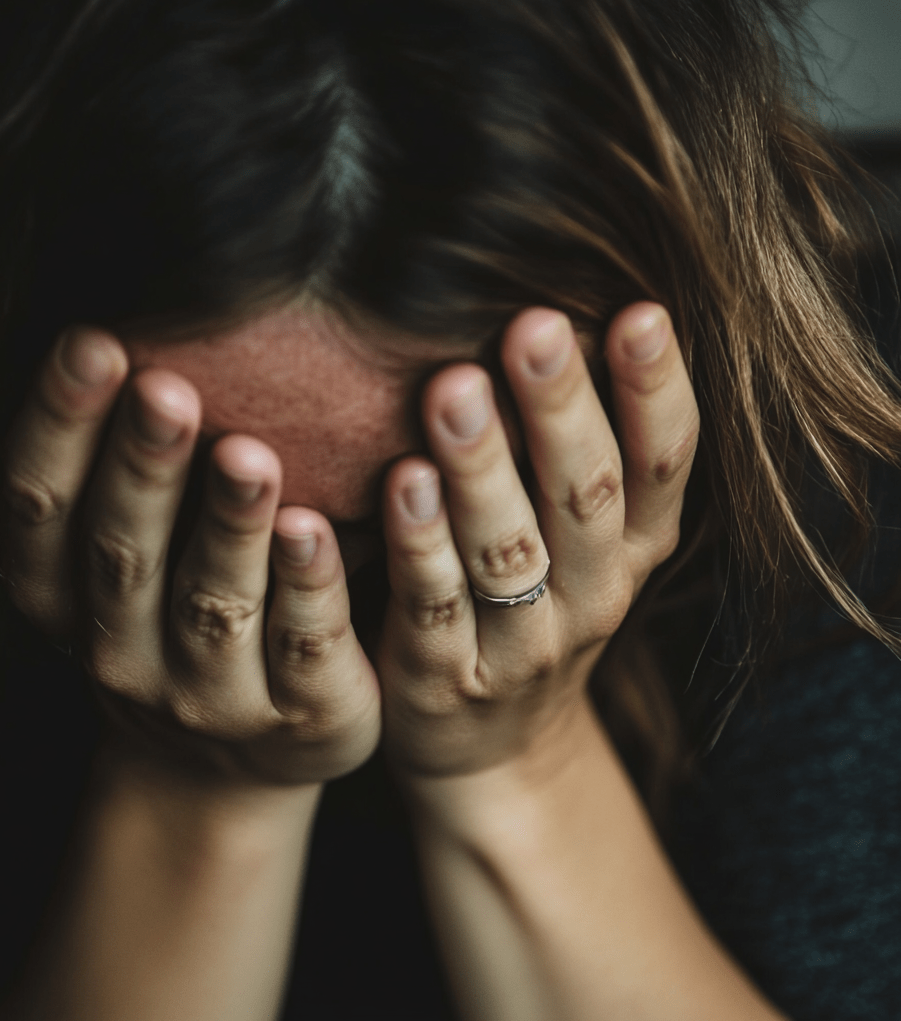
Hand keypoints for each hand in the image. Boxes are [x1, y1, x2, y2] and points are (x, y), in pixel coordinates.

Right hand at [0, 327, 379, 785]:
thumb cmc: (177, 621)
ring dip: (229, 529)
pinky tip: (315, 527)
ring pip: (216, 603)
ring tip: (249, 458)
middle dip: (144, 470)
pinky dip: (307, 586)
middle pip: (124, 553)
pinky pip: (303, 644)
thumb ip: (131, 476)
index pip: (40, 510)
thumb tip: (162, 336)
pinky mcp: (301, 715)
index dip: (59, 428)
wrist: (234, 760)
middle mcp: (122, 651)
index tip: (91, 343)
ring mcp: (211, 694)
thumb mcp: (128, 562)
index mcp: (64, 597)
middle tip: (165, 389)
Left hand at [377, 303, 697, 781]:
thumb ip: (587, 454)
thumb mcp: (586, 543)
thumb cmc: (536, 609)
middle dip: (561, 410)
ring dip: (483, 471)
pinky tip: (400, 480)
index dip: (656, 394)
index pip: (664, 465)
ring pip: (508, 552)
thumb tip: (576, 316)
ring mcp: (522, 646)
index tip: (640, 314)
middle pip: (584, 496)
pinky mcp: (445, 679)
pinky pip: (432, 605)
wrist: (497, 749)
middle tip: (534, 326)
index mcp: (633, 549)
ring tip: (455, 390)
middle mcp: (593, 596)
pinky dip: (418, 544)